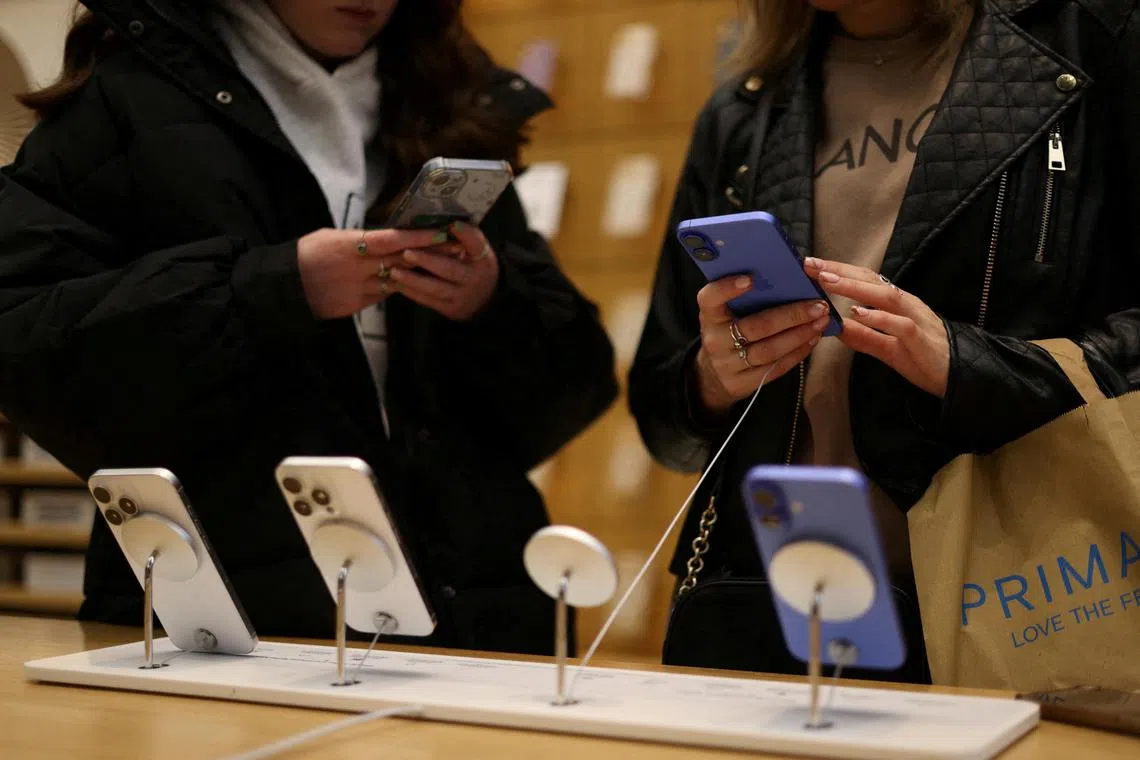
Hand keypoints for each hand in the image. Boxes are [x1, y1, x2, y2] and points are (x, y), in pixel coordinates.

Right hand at [297, 227, 446, 318]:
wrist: (284, 287)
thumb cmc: (306, 254)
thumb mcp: (330, 237)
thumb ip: (359, 238)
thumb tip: (383, 237)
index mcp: (350, 244)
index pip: (392, 240)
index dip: (418, 237)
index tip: (441, 232)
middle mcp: (357, 267)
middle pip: (401, 260)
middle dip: (430, 254)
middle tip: (455, 248)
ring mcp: (357, 288)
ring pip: (396, 280)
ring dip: (418, 273)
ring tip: (442, 266)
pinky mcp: (355, 306)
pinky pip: (381, 295)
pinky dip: (395, 288)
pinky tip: (412, 283)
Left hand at [386, 221, 499, 320]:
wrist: (485, 299)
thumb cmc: (475, 266)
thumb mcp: (478, 249)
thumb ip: (466, 236)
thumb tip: (447, 220)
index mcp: (482, 258)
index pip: (476, 244)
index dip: (465, 235)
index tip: (453, 224)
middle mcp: (474, 279)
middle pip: (449, 269)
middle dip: (427, 261)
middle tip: (406, 253)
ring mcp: (462, 296)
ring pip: (436, 288)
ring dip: (414, 280)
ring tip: (395, 271)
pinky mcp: (451, 309)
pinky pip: (429, 301)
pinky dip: (412, 293)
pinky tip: (398, 284)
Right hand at [694, 274, 830, 413]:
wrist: (711, 375)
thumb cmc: (726, 332)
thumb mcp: (724, 314)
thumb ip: (744, 299)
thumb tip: (788, 278)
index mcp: (709, 315)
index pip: (710, 298)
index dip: (727, 288)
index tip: (751, 279)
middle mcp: (715, 339)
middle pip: (755, 327)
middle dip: (791, 316)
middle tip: (818, 306)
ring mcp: (727, 364)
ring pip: (769, 350)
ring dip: (799, 335)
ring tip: (820, 322)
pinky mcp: (741, 383)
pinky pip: (774, 368)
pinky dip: (797, 353)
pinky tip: (812, 340)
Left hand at [804, 257, 949, 397]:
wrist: (962, 377)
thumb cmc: (924, 358)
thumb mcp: (888, 348)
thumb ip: (864, 337)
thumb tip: (836, 328)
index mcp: (898, 304)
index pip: (866, 280)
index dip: (840, 271)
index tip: (812, 265)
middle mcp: (907, 305)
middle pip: (872, 281)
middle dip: (840, 271)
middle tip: (812, 265)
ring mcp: (915, 320)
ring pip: (886, 297)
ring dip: (855, 288)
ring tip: (828, 281)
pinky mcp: (921, 340)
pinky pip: (900, 326)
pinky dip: (879, 319)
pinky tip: (858, 314)